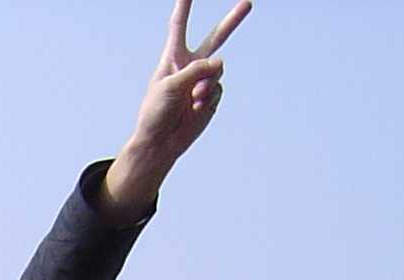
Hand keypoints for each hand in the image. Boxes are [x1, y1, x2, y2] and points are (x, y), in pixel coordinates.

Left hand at [103, 0, 251, 220]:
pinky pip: (218, 89)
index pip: (179, 26)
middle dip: (232, 22)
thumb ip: (195, 70)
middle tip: (247, 3)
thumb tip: (221, 63)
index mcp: (173, 58)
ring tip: (193, 98)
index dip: (184, 7)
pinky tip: (196, 108)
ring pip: (218, 70)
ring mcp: (202, 81)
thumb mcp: (169, 86)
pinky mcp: (210, 97)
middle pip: (215, 37)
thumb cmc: (155, 113)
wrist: (160, 142)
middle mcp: (190, 65)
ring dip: (208, 83)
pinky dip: (209, 98)